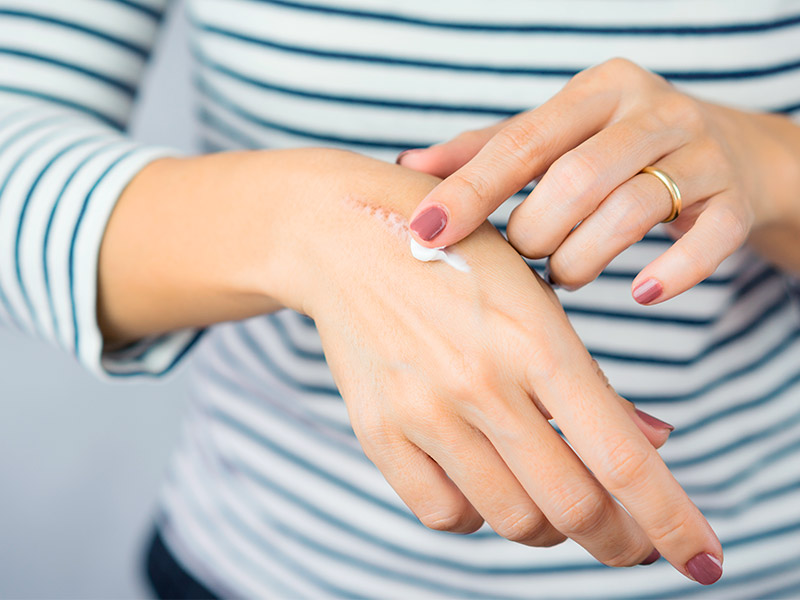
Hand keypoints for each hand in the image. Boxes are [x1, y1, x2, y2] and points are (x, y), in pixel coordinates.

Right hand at [290, 152, 721, 583]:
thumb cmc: (456, 259)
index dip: (672, 520)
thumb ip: (591, 379)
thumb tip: (653, 443)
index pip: (622, 459)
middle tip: (630, 541)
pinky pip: (443, 515)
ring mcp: (423, 412)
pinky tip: (487, 487)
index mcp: (536, 340)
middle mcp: (481, 383)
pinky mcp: (377, 431)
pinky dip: (479, 518)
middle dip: (620, 540)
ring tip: (554, 505)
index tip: (700, 559)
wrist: (345, 239)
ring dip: (550, 529)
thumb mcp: (535, 297)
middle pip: (574, 507)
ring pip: (513, 520)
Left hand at [401, 58, 799, 302]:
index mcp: (596, 91)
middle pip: (577, 178)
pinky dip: (672, 273)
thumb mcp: (555, 138)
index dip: (471, 189)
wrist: (729, 151)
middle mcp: (651, 111)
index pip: (523, 141)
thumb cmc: (614, 149)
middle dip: (535, 232)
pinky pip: (708, 240)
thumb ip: (487, 152)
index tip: (426, 231)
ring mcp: (701, 153)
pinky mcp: (735, 200)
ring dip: (582, 258)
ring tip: (563, 274)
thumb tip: (409, 169)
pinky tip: (642, 293)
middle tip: (523, 256)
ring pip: (632, 210)